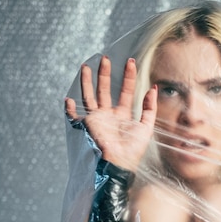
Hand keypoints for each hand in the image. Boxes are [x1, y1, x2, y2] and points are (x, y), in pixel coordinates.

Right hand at [65, 56, 156, 171]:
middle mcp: (109, 115)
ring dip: (87, 82)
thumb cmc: (133, 150)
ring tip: (86, 66)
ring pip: (89, 96)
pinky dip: (69, 110)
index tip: (131, 62)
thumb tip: (153, 88)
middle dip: (105, 74)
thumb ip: (150, 108)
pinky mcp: (86, 126)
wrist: (118, 163)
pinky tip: (67, 100)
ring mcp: (97, 120)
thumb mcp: (147, 127)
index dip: (128, 77)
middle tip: (105, 58)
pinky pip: (74, 117)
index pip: (126, 91)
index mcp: (123, 115)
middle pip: (106, 90)